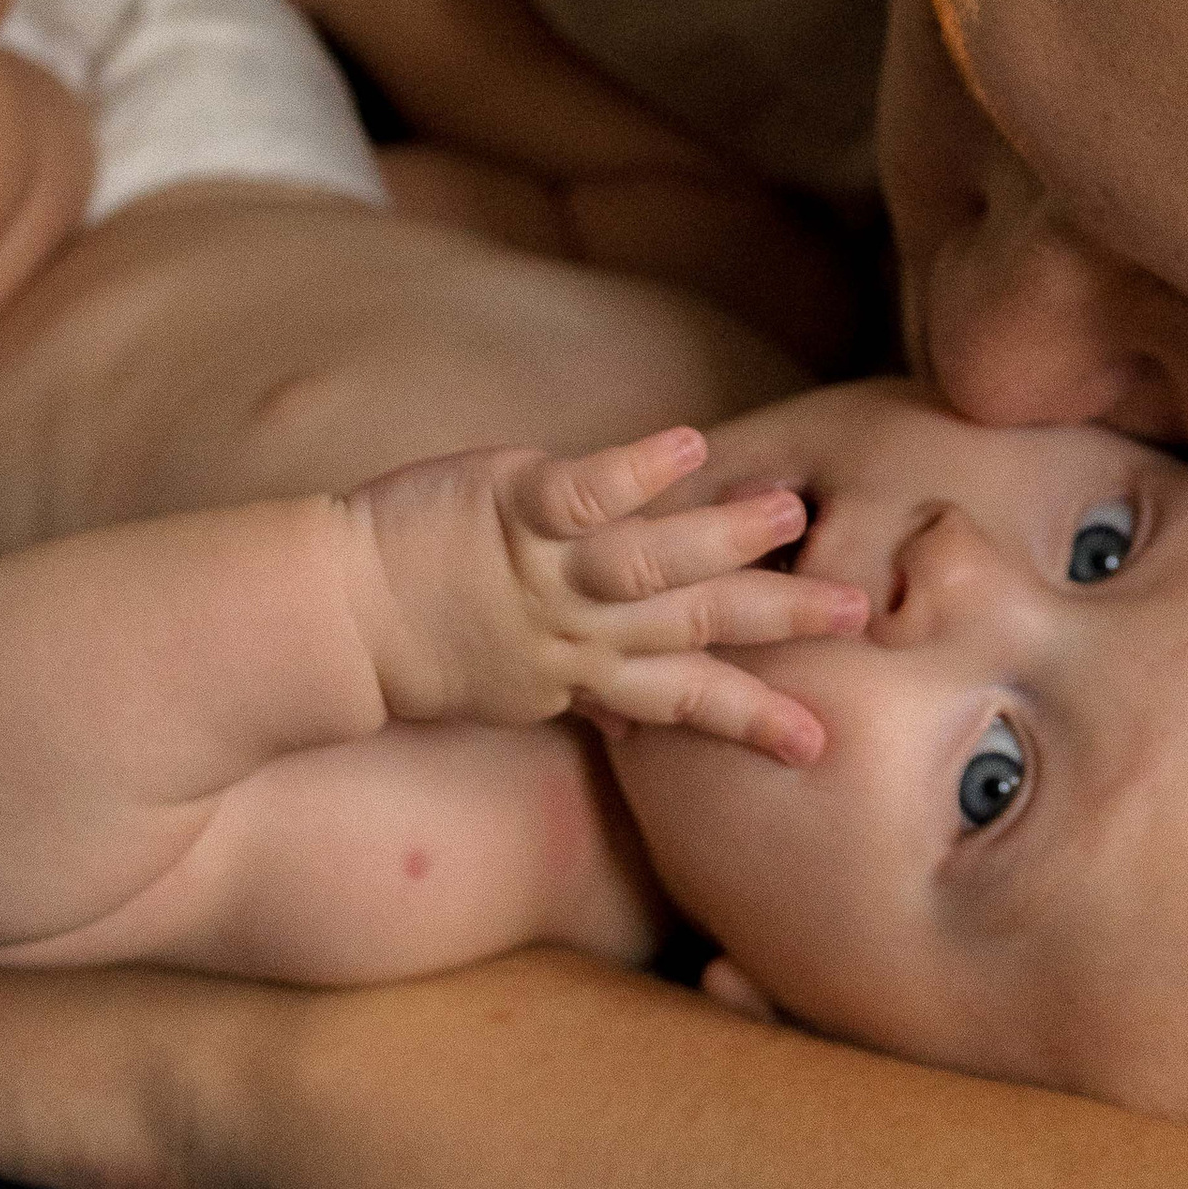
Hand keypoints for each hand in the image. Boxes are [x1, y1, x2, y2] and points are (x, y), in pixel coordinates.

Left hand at [353, 427, 866, 766]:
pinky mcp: (511, 507)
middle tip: (857, 614)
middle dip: (778, 620)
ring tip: (791, 513)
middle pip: (692, 625)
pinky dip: (636, 471)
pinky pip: (582, 492)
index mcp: (584, 675)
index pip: (685, 698)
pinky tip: (689, 444)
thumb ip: (589, 683)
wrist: (330, 621)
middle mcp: (577, 632)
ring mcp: (545, 570)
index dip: (756, 719)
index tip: (822, 745)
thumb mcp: (517, 687)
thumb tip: (642, 706)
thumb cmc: (424, 646)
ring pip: (650, 560)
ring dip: (722, 538)